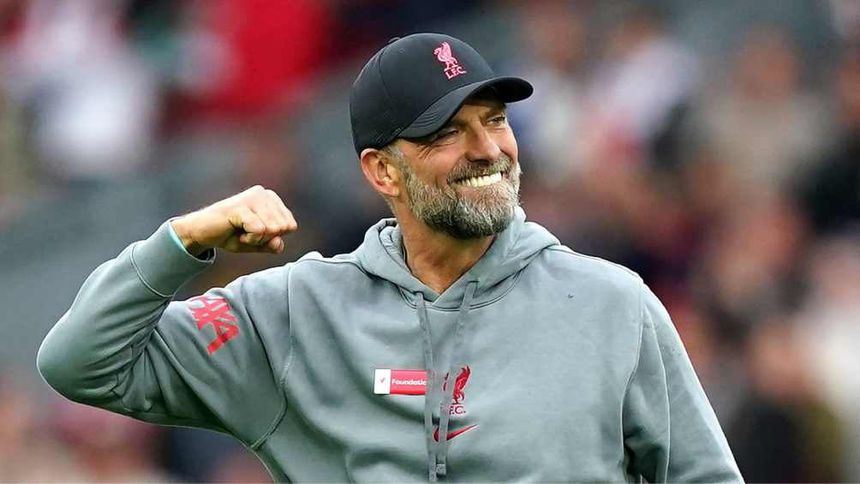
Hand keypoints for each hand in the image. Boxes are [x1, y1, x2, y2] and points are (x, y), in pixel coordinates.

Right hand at [170, 186, 297, 255]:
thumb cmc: (231, 234)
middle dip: (264, 238)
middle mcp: (264, 193)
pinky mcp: (241, 206)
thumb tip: (278, 242)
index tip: (254, 232)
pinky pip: (259, 231)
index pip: (291, 226)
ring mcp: (253, 197)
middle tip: (245, 232)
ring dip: (255, 239)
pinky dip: (248, 239)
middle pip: (282, 228)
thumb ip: (273, 244)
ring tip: (240, 231)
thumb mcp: (258, 244)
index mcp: (272, 199)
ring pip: (272, 230)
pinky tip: (235, 230)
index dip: (273, 237)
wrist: (202, 232)